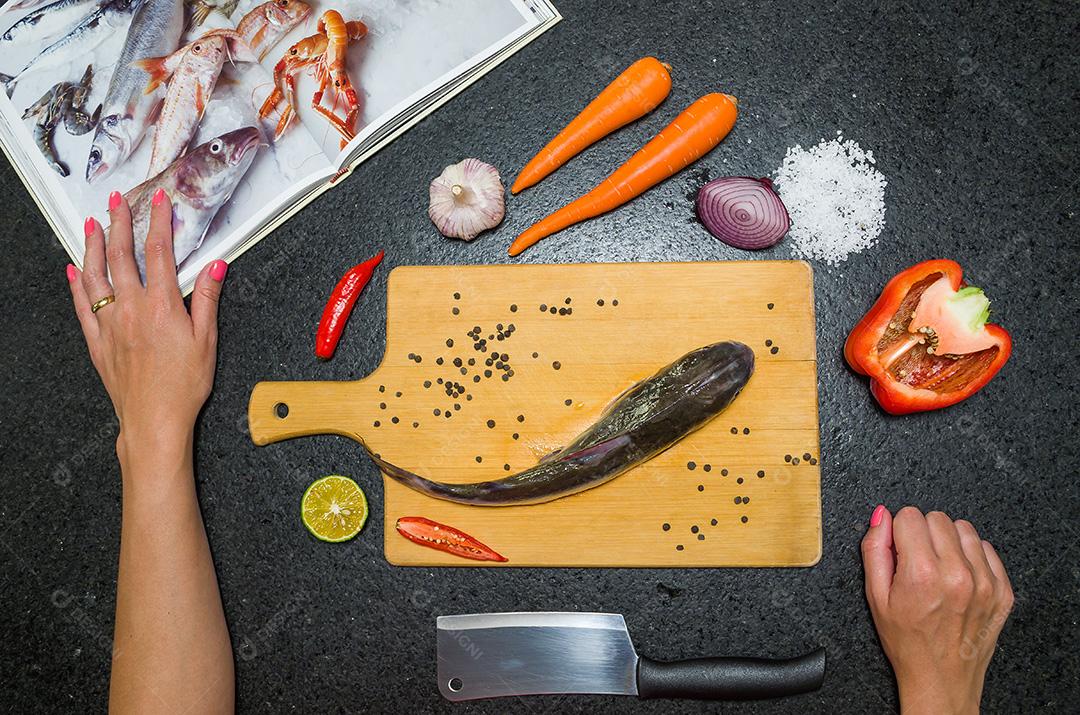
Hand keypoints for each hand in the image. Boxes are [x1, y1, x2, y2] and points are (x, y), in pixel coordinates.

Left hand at [66, 188, 227, 459]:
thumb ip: (206, 300)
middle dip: (119, 223)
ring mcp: (110, 324)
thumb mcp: (207, 341)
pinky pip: (82, 306)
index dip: (158, 222)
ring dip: (92, 246)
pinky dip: (76, 284)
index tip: (159, 202)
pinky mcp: (98, 341)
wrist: (154, 420)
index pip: (158, 253)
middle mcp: (130, 310)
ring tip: (91, 225)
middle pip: (121, 256)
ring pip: (95, 276)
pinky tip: (74, 270)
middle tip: (117, 201)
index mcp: (161, 306)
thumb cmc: (183, 386)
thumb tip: (214, 267)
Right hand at [861, 506, 1013, 714]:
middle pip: (937, 517)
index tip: (899, 550)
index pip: (910, 515)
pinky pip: (986, 548)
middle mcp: (957, 574)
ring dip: (948, 541)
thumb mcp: (876, 597)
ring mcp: (985, 582)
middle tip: (918, 561)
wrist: (941, 680)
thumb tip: (881, 516)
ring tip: (939, 568)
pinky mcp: (1002, 590)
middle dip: (923, 533)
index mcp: (922, 574)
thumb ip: (874, 549)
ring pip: (964, 528)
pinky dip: (970, 556)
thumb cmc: (907, 642)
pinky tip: (958, 576)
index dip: (899, 531)